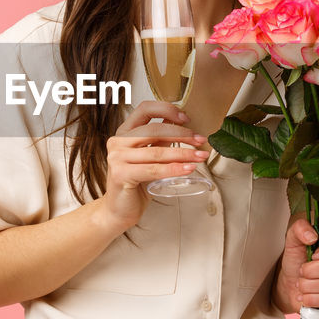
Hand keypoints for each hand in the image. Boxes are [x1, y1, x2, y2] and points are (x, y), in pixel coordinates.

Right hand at [97, 100, 211, 232]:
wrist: (119, 210)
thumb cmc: (136, 183)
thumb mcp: (150, 157)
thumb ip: (160, 140)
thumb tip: (183, 126)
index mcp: (124, 132)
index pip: (145, 109)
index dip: (167, 110)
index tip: (186, 118)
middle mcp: (118, 141)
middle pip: (154, 129)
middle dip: (182, 134)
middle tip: (200, 140)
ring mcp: (117, 157)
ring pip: (157, 151)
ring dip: (183, 153)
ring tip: (200, 156)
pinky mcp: (121, 174)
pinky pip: (153, 169)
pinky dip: (174, 169)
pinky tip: (188, 169)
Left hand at [273, 216, 318, 314]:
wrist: (292, 286)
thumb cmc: (298, 261)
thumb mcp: (294, 240)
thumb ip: (300, 228)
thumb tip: (312, 236)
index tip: (314, 255)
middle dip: (311, 271)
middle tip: (301, 272)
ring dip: (309, 286)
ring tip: (301, 285)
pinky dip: (313, 299)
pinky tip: (306, 297)